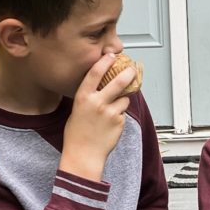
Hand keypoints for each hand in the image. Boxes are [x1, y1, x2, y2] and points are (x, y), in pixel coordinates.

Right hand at [60, 53, 135, 179]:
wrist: (83, 155)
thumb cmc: (77, 134)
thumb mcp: (77, 111)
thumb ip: (89, 98)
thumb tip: (101, 86)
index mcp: (83, 97)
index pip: (95, 73)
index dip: (105, 61)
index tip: (112, 55)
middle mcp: (97, 102)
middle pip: (118, 81)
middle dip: (128, 73)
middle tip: (133, 69)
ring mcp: (110, 112)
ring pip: (124, 99)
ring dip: (122, 101)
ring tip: (111, 111)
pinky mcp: (119, 122)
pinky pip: (123, 113)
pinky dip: (120, 115)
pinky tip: (111, 124)